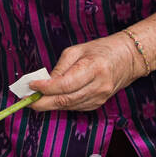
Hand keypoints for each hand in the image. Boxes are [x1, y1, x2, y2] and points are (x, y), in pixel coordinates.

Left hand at [29, 33, 143, 113]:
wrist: (129, 58)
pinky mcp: (98, 103)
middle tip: (27, 100)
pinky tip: (52, 99)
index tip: (31, 85)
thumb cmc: (101, 50)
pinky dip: (61, 104)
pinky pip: (74, 107)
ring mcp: (100, 97)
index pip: (65, 84)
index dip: (46, 88)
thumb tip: (43, 82)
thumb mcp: (77, 50)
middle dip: (43, 102)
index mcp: (94, 68)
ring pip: (68, 106)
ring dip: (49, 104)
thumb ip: (60, 67)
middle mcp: (99, 86)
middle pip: (65, 100)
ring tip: (34, 99)